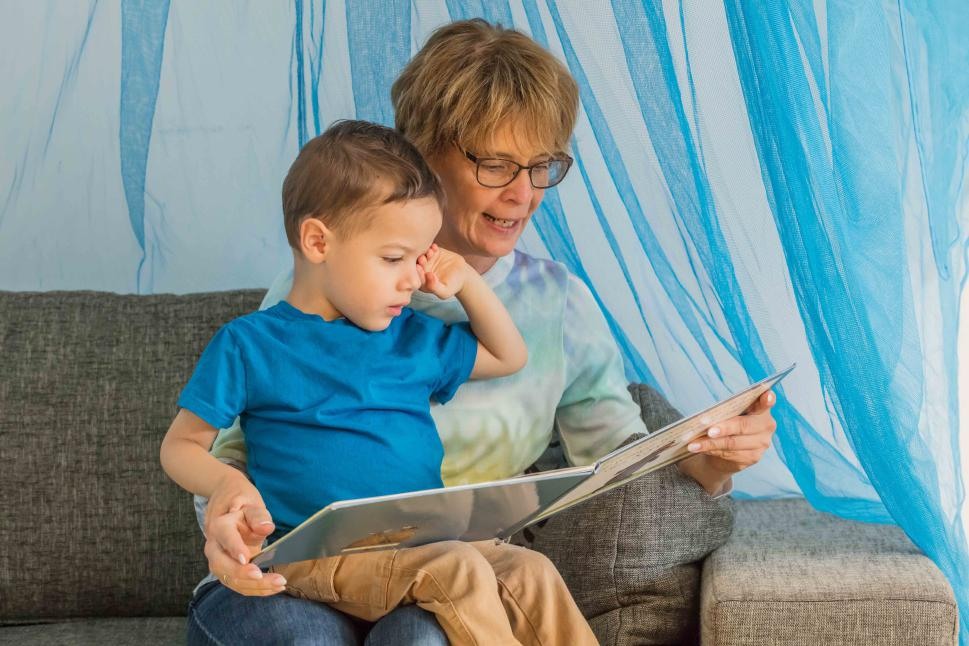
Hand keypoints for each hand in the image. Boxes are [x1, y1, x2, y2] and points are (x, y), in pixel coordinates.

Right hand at [204, 471, 285, 594]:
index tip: (246, 559)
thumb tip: (266, 528)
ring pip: (229, 579)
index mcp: (219, 525)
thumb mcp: (251, 502)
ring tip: (279, 584)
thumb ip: (258, 515)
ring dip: (253, 586)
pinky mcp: (226, 570)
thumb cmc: (241, 502)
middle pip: (221, 565)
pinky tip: (273, 587)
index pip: (225, 538)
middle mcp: (214, 546)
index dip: (234, 549)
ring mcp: (218, 560)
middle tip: (263, 576)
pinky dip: (255, 589)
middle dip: (242, 574)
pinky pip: (237, 584)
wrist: (228, 504)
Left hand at [417, 244, 468, 298]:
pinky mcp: (435, 253)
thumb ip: (435, 287)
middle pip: (419, 264)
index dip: (417, 272)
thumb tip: (428, 276)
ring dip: (426, 253)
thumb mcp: (445, 292)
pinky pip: (432, 249)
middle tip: (423, 258)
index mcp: (422, 281)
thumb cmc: (453, 287)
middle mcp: (423, 270)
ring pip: (425, 255)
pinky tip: (435, 247)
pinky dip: (432, 247)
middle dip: (420, 261)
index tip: (418, 268)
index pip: (417, 276)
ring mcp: (428, 261)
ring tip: (430, 252)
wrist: (463, 276)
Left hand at [679, 390, 777, 492]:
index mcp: (762, 410)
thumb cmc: (728, 424)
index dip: (767, 399)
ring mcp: (761, 444)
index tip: (766, 395)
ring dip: (710, 443)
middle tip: (708, 430)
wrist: (728, 451)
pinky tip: (699, 448)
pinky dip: (711, 450)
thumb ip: (727, 411)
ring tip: (693, 443)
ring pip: (733, 443)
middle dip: (724, 427)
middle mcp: (765, 427)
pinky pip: (729, 454)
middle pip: (744, 425)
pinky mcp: (752, 458)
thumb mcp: (729, 414)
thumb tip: (707, 418)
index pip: (766, 403)